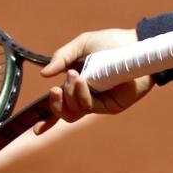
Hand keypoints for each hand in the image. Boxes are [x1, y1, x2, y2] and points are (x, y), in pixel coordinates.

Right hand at [34, 28, 153, 135]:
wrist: (138, 43)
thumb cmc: (113, 42)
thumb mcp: (82, 45)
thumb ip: (62, 57)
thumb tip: (44, 74)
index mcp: (78, 83)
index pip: (61, 105)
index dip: (47, 119)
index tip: (35, 130)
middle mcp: (88, 95)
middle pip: (65, 112)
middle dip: (56, 103)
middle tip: (56, 88)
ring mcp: (100, 101)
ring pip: (75, 112)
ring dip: (69, 95)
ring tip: (75, 76)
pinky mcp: (112, 105)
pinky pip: (90, 107)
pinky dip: (82, 95)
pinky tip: (83, 80)